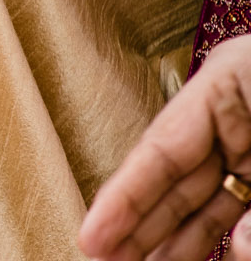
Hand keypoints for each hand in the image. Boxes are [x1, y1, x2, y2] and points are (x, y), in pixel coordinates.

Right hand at [80, 34, 250, 260]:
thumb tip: (241, 249)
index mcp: (227, 84)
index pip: (161, 148)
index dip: (123, 197)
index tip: (91, 237)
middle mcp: (233, 116)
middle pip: (175, 177)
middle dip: (140, 225)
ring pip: (206, 197)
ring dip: (177, 240)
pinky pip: (240, 203)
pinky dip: (225, 234)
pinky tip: (205, 259)